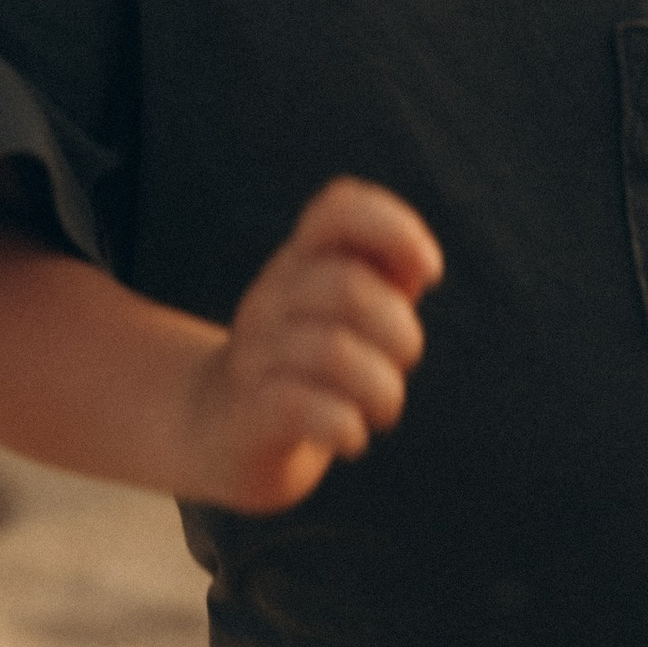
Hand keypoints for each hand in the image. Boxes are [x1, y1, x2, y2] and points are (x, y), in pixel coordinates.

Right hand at [178, 178, 443, 513]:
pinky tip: (351, 438)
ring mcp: (252, 353)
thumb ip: (389, 279)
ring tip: (380, 409)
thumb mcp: (349, 316)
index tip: (429, 274)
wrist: (218, 433)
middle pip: (349, 289)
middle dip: (401, 335)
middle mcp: (270, 297)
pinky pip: (299, 406)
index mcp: (300, 262)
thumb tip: (422, 262)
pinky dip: (344, 425)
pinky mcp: (246, 412)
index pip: (339, 208)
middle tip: (398, 367)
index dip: (395, 228)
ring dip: (382, 390)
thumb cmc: (305, 368)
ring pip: (333, 352)